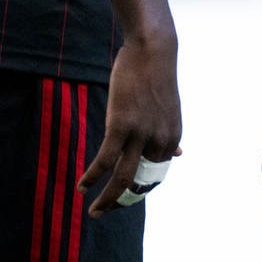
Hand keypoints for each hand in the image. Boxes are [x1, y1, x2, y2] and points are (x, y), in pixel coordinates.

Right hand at [81, 32, 180, 217]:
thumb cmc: (156, 76)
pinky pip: (105, 160)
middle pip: (139, 184)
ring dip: (107, 200)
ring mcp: (141, 135)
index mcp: (172, 140)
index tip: (122, 195)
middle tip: (103, 212)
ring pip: (123, 179)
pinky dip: (93, 176)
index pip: (154, 176)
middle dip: (120, 202)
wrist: (152, 50)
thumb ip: (169, 135)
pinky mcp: (121, 125)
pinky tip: (82, 186)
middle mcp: (160, 142)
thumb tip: (179, 155)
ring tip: (94, 211)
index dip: (137, 189)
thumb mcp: (169, 110)